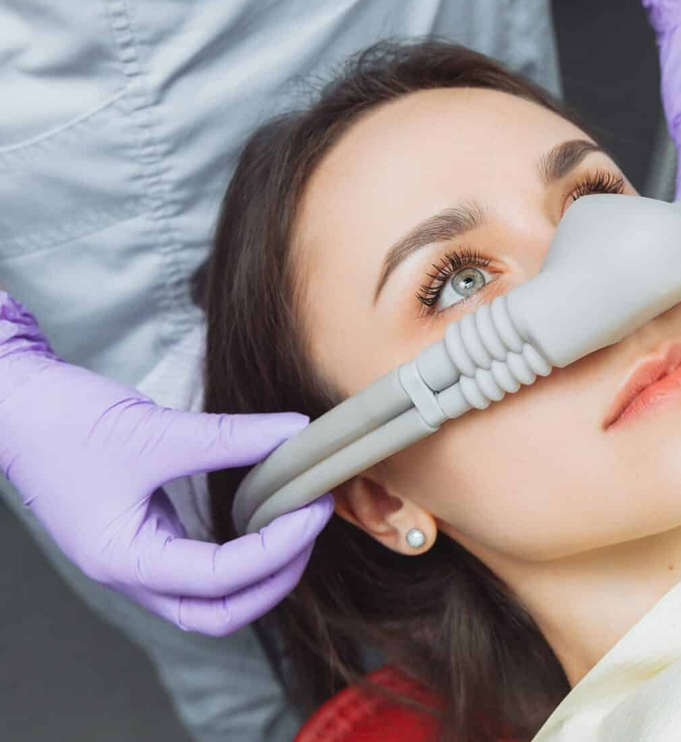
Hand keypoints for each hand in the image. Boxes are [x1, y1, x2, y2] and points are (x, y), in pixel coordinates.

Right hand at [0, 293, 331, 635]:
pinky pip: (199, 566)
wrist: (14, 404)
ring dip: (260, 571)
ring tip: (297, 521)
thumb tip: (297, 432)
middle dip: (275, 579)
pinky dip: (239, 553)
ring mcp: (133, 558)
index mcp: (124, 559)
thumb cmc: (66, 421)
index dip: (277, 548)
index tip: (314, 507)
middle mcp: (128, 572)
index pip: (218, 579)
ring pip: (208, 598)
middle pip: (216, 613)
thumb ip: (231, 437)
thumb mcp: (155, 430)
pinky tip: (265, 515)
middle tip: (312, 525)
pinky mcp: (140, 536)